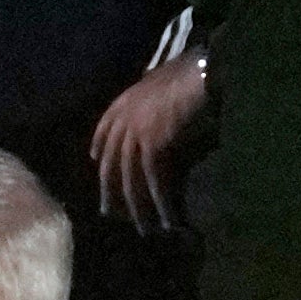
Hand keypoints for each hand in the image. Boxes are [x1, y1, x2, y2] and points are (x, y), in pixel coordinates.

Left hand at [91, 54, 209, 235]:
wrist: (204, 71)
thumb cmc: (194, 72)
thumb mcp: (164, 81)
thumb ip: (154, 97)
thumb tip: (162, 109)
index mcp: (126, 101)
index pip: (104, 129)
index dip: (100, 146)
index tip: (96, 161)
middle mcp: (125, 119)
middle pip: (112, 163)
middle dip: (111, 190)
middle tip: (109, 213)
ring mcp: (136, 133)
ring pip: (131, 178)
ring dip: (138, 206)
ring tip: (143, 228)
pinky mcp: (153, 145)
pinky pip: (154, 179)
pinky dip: (160, 201)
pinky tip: (166, 218)